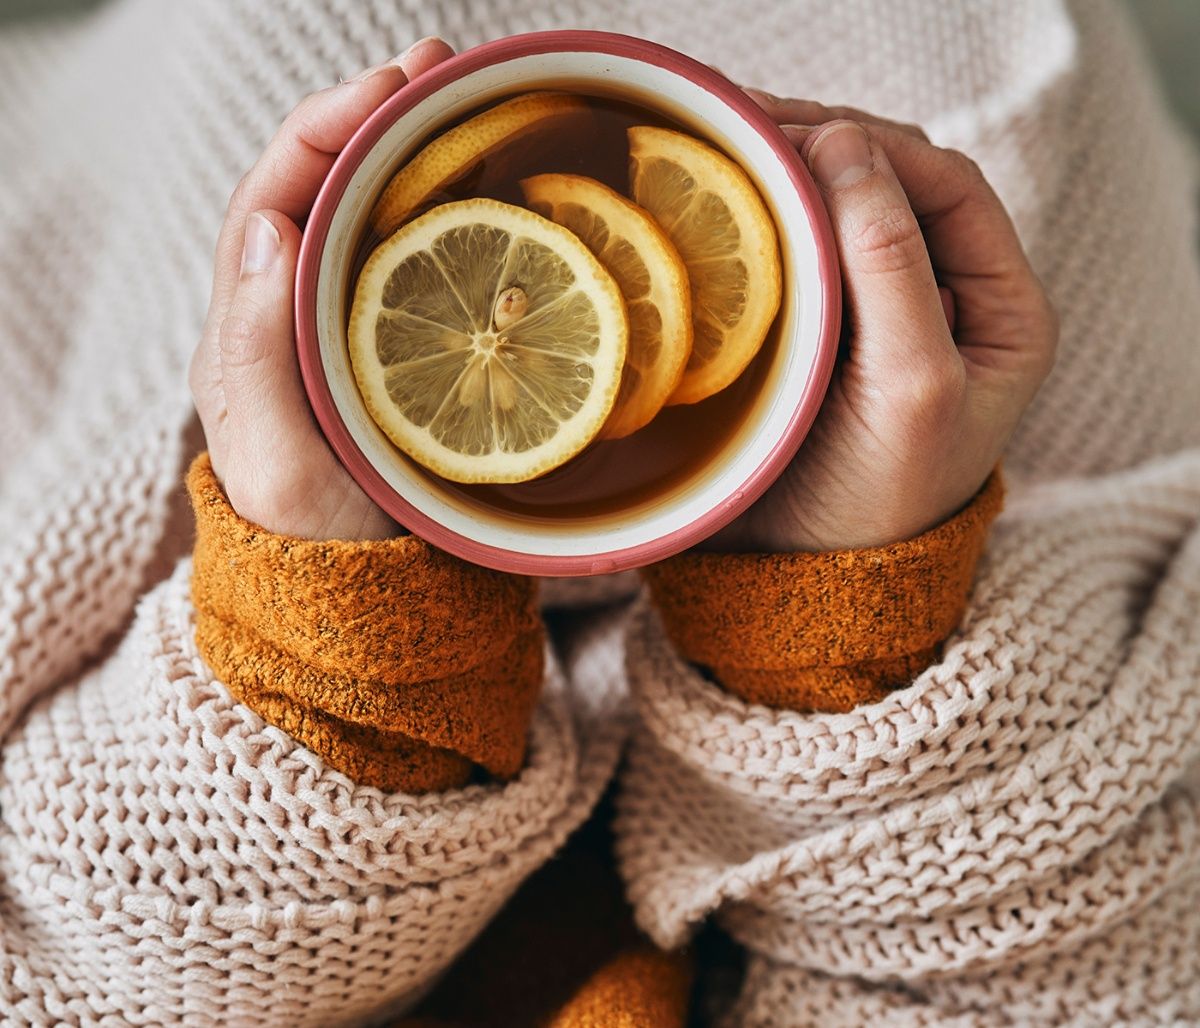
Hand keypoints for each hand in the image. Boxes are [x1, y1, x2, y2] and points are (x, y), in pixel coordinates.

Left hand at [189, 38, 455, 540]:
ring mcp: (355, 328)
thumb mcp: (278, 461)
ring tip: (474, 102)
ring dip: (422, 152)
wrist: (370, 602)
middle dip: (380, 116)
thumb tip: (267, 224)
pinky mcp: (406, 350)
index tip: (391, 87)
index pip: (277, 193)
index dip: (328, 127)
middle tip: (444, 67)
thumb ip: (256, 353)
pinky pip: (424, 265)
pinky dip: (458, 214)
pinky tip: (500, 190)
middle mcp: (297, 311)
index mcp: (251, 325)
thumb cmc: (318, 542)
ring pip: (378, 217)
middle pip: (328, 186)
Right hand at [709, 94, 1057, 551]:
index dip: (880, 149)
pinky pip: (799, 254)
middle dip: (827, 146)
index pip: (948, 189)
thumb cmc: (877, 501)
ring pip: (842, 213)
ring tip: (728, 148)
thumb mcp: (911, 386)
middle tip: (748, 125)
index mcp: (1001, 308)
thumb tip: (846, 148)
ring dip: (791, 175)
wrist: (807, 578)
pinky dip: (767, 221)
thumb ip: (892, 268)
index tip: (801, 135)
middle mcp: (945, 299)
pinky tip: (725, 204)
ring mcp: (877, 313)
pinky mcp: (820, 333)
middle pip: (893, 187)